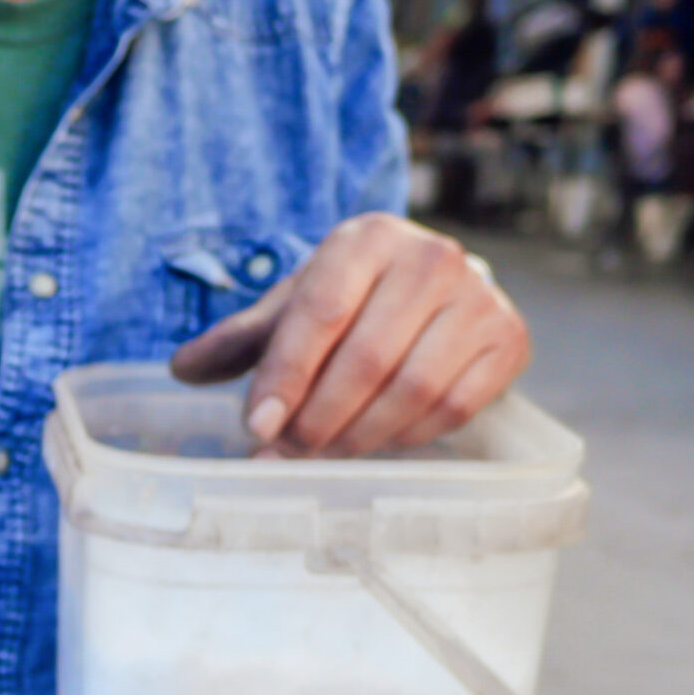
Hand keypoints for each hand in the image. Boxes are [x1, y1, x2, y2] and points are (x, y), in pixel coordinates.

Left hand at [170, 213, 529, 457]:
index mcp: (367, 239)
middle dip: (315, 420)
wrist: (429, 283)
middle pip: (367, 360)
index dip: (285, 377)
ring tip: (318, 455)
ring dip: (356, 437)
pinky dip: (404, 437)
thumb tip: (184, 369)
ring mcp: (481, 299)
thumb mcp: (289, 305)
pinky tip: (371, 442)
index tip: (256, 427)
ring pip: (412, 392)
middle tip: (280, 454)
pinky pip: (453, 408)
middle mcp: (432, 259)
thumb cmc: (346, 299)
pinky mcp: (509, 340)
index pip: (320, 314)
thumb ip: (239, 338)